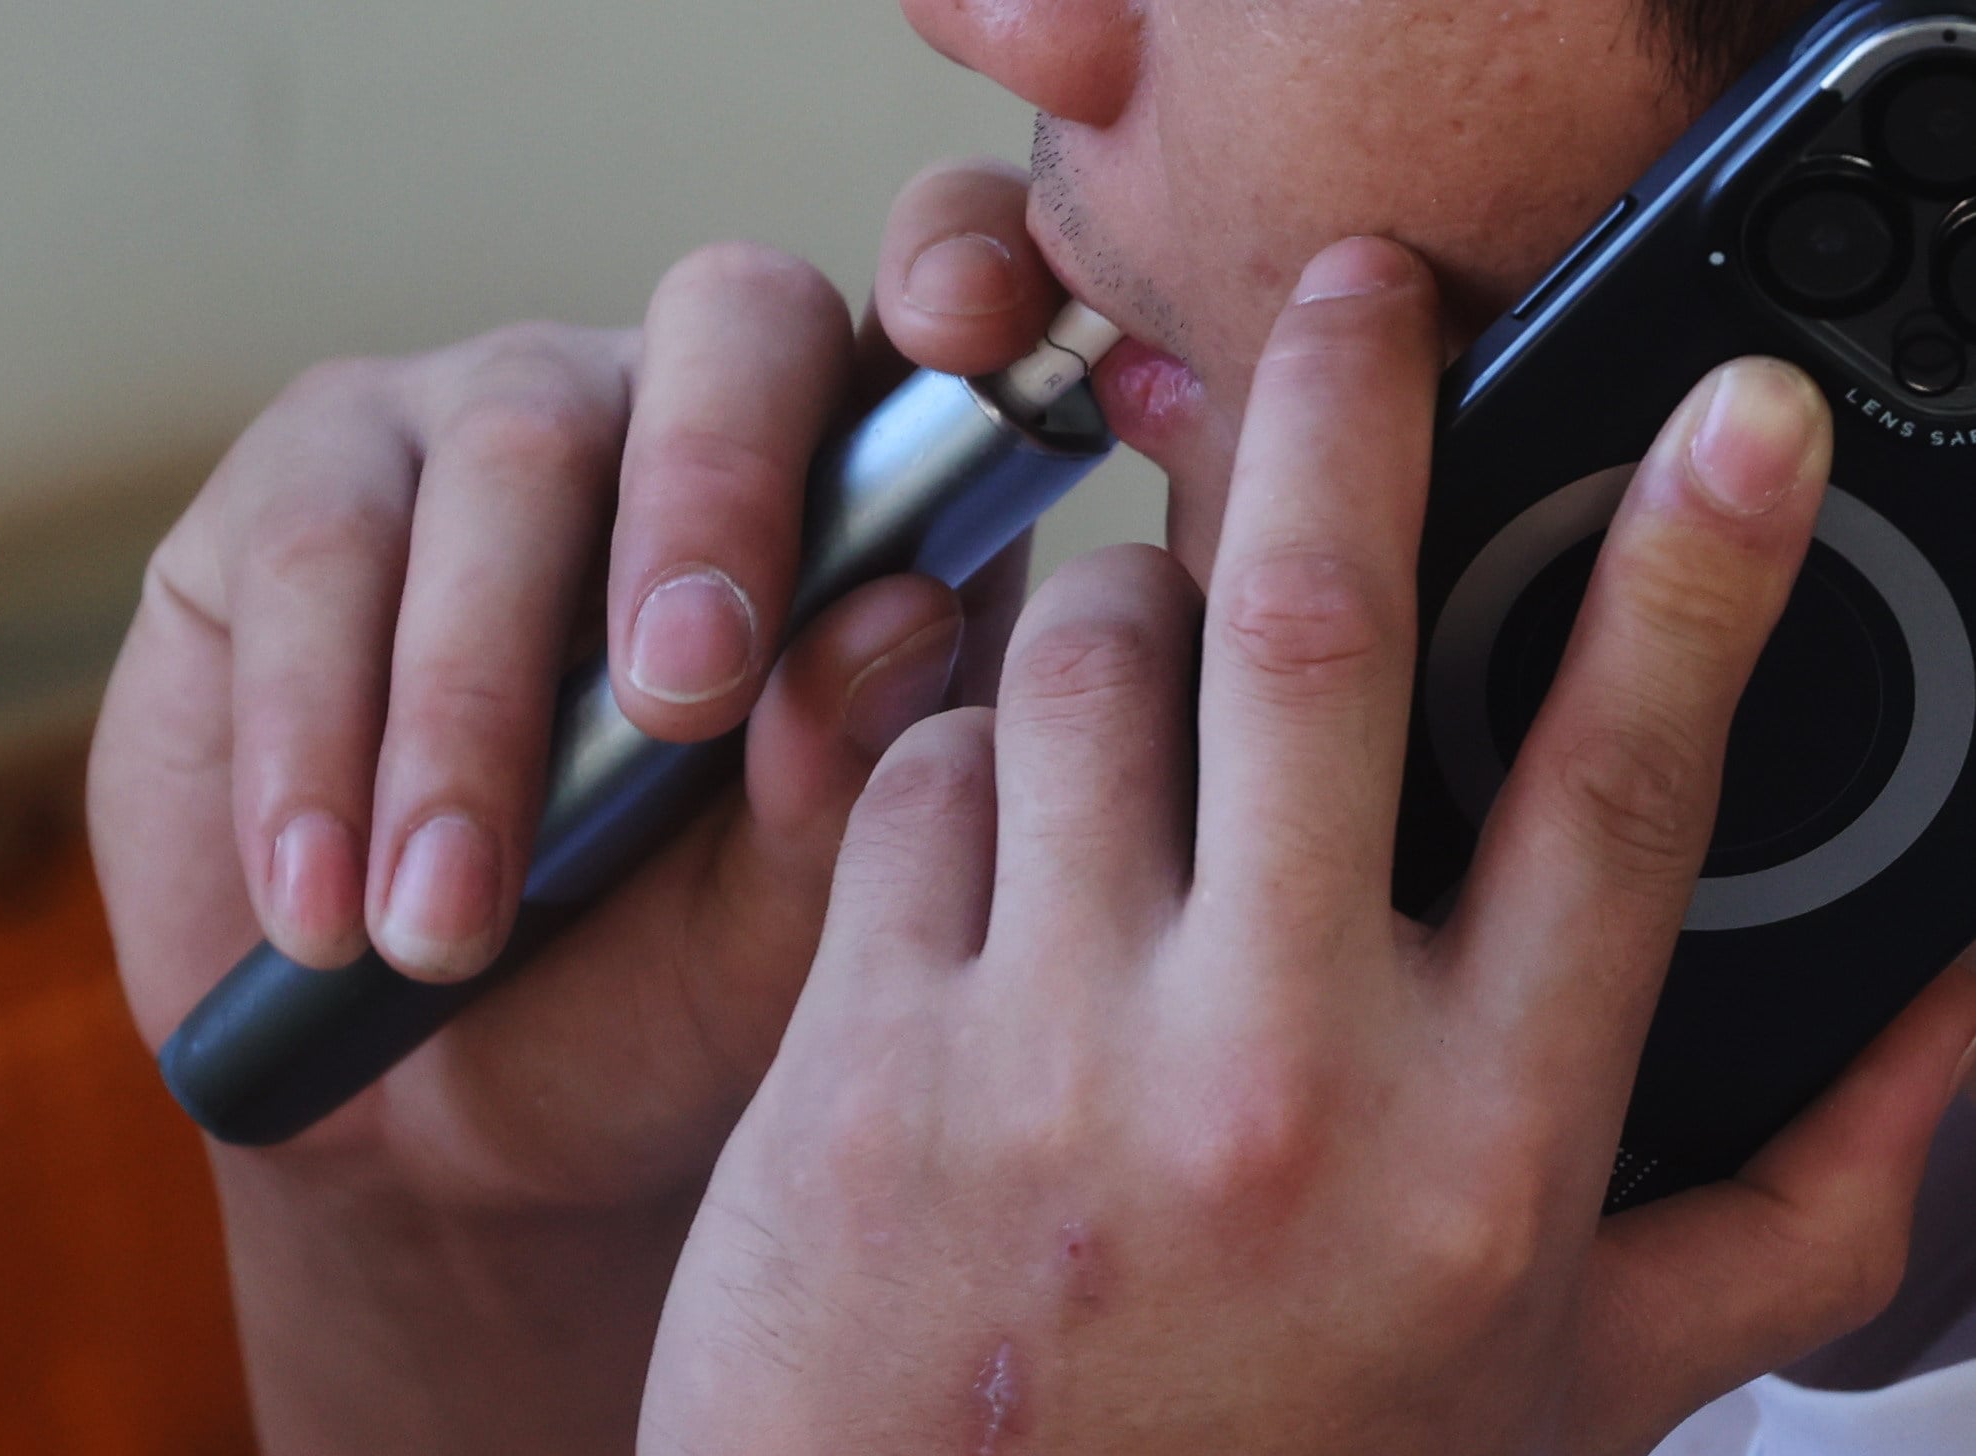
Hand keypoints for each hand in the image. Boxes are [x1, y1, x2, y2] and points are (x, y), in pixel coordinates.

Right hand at [86, 159, 1061, 1454]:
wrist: (426, 1125)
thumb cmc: (645, 1009)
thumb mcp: (770, 943)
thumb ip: (846, 793)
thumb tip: (898, 613)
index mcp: (864, 512)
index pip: (943, 319)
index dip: (968, 262)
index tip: (974, 322)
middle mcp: (689, 427)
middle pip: (730, 318)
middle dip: (713, 496)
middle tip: (680, 702)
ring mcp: (488, 430)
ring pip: (511, 449)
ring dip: (476, 705)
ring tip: (448, 927)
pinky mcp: (304, 490)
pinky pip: (315, 547)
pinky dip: (317, 739)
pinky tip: (321, 899)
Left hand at [641, 238, 1975, 1455]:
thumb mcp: (1578, 1386)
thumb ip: (1792, 1204)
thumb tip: (1955, 1018)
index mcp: (1484, 1153)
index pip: (1619, 787)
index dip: (1695, 570)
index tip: (1730, 423)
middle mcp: (1276, 1079)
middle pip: (1318, 630)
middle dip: (1348, 414)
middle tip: (1357, 304)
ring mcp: (1054, 1054)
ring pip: (1083, 664)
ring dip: (1113, 612)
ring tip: (1135, 671)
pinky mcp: (867, 1052)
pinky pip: (914, 780)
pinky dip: (957, 757)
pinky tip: (992, 851)